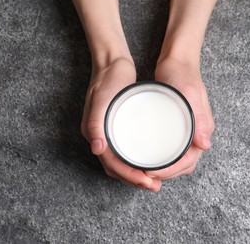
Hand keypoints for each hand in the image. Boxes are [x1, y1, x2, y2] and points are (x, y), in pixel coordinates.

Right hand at [81, 58, 161, 191]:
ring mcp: (110, 133)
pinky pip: (127, 151)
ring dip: (137, 174)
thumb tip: (97, 149)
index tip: (147, 182)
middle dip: (135, 179)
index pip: (112, 164)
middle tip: (154, 186)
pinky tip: (151, 161)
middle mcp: (101, 137)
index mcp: (95, 134)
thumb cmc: (107, 80)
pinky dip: (137, 161)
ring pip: (122, 162)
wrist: (112, 64)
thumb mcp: (101, 99)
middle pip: (117, 167)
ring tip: (154, 180)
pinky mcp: (119, 127)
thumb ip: (96, 123)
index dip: (129, 176)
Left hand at [145, 58, 214, 179]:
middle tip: (144, 175)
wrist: (177, 62)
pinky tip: (147, 156)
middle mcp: (195, 134)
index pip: (188, 162)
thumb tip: (205, 145)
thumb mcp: (191, 95)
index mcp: (202, 130)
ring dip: (162, 169)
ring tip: (144, 170)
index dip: (170, 171)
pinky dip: (160, 158)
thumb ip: (200, 120)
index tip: (152, 173)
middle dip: (165, 174)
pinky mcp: (175, 126)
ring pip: (176, 160)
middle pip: (182, 165)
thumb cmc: (184, 76)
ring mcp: (186, 131)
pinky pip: (170, 148)